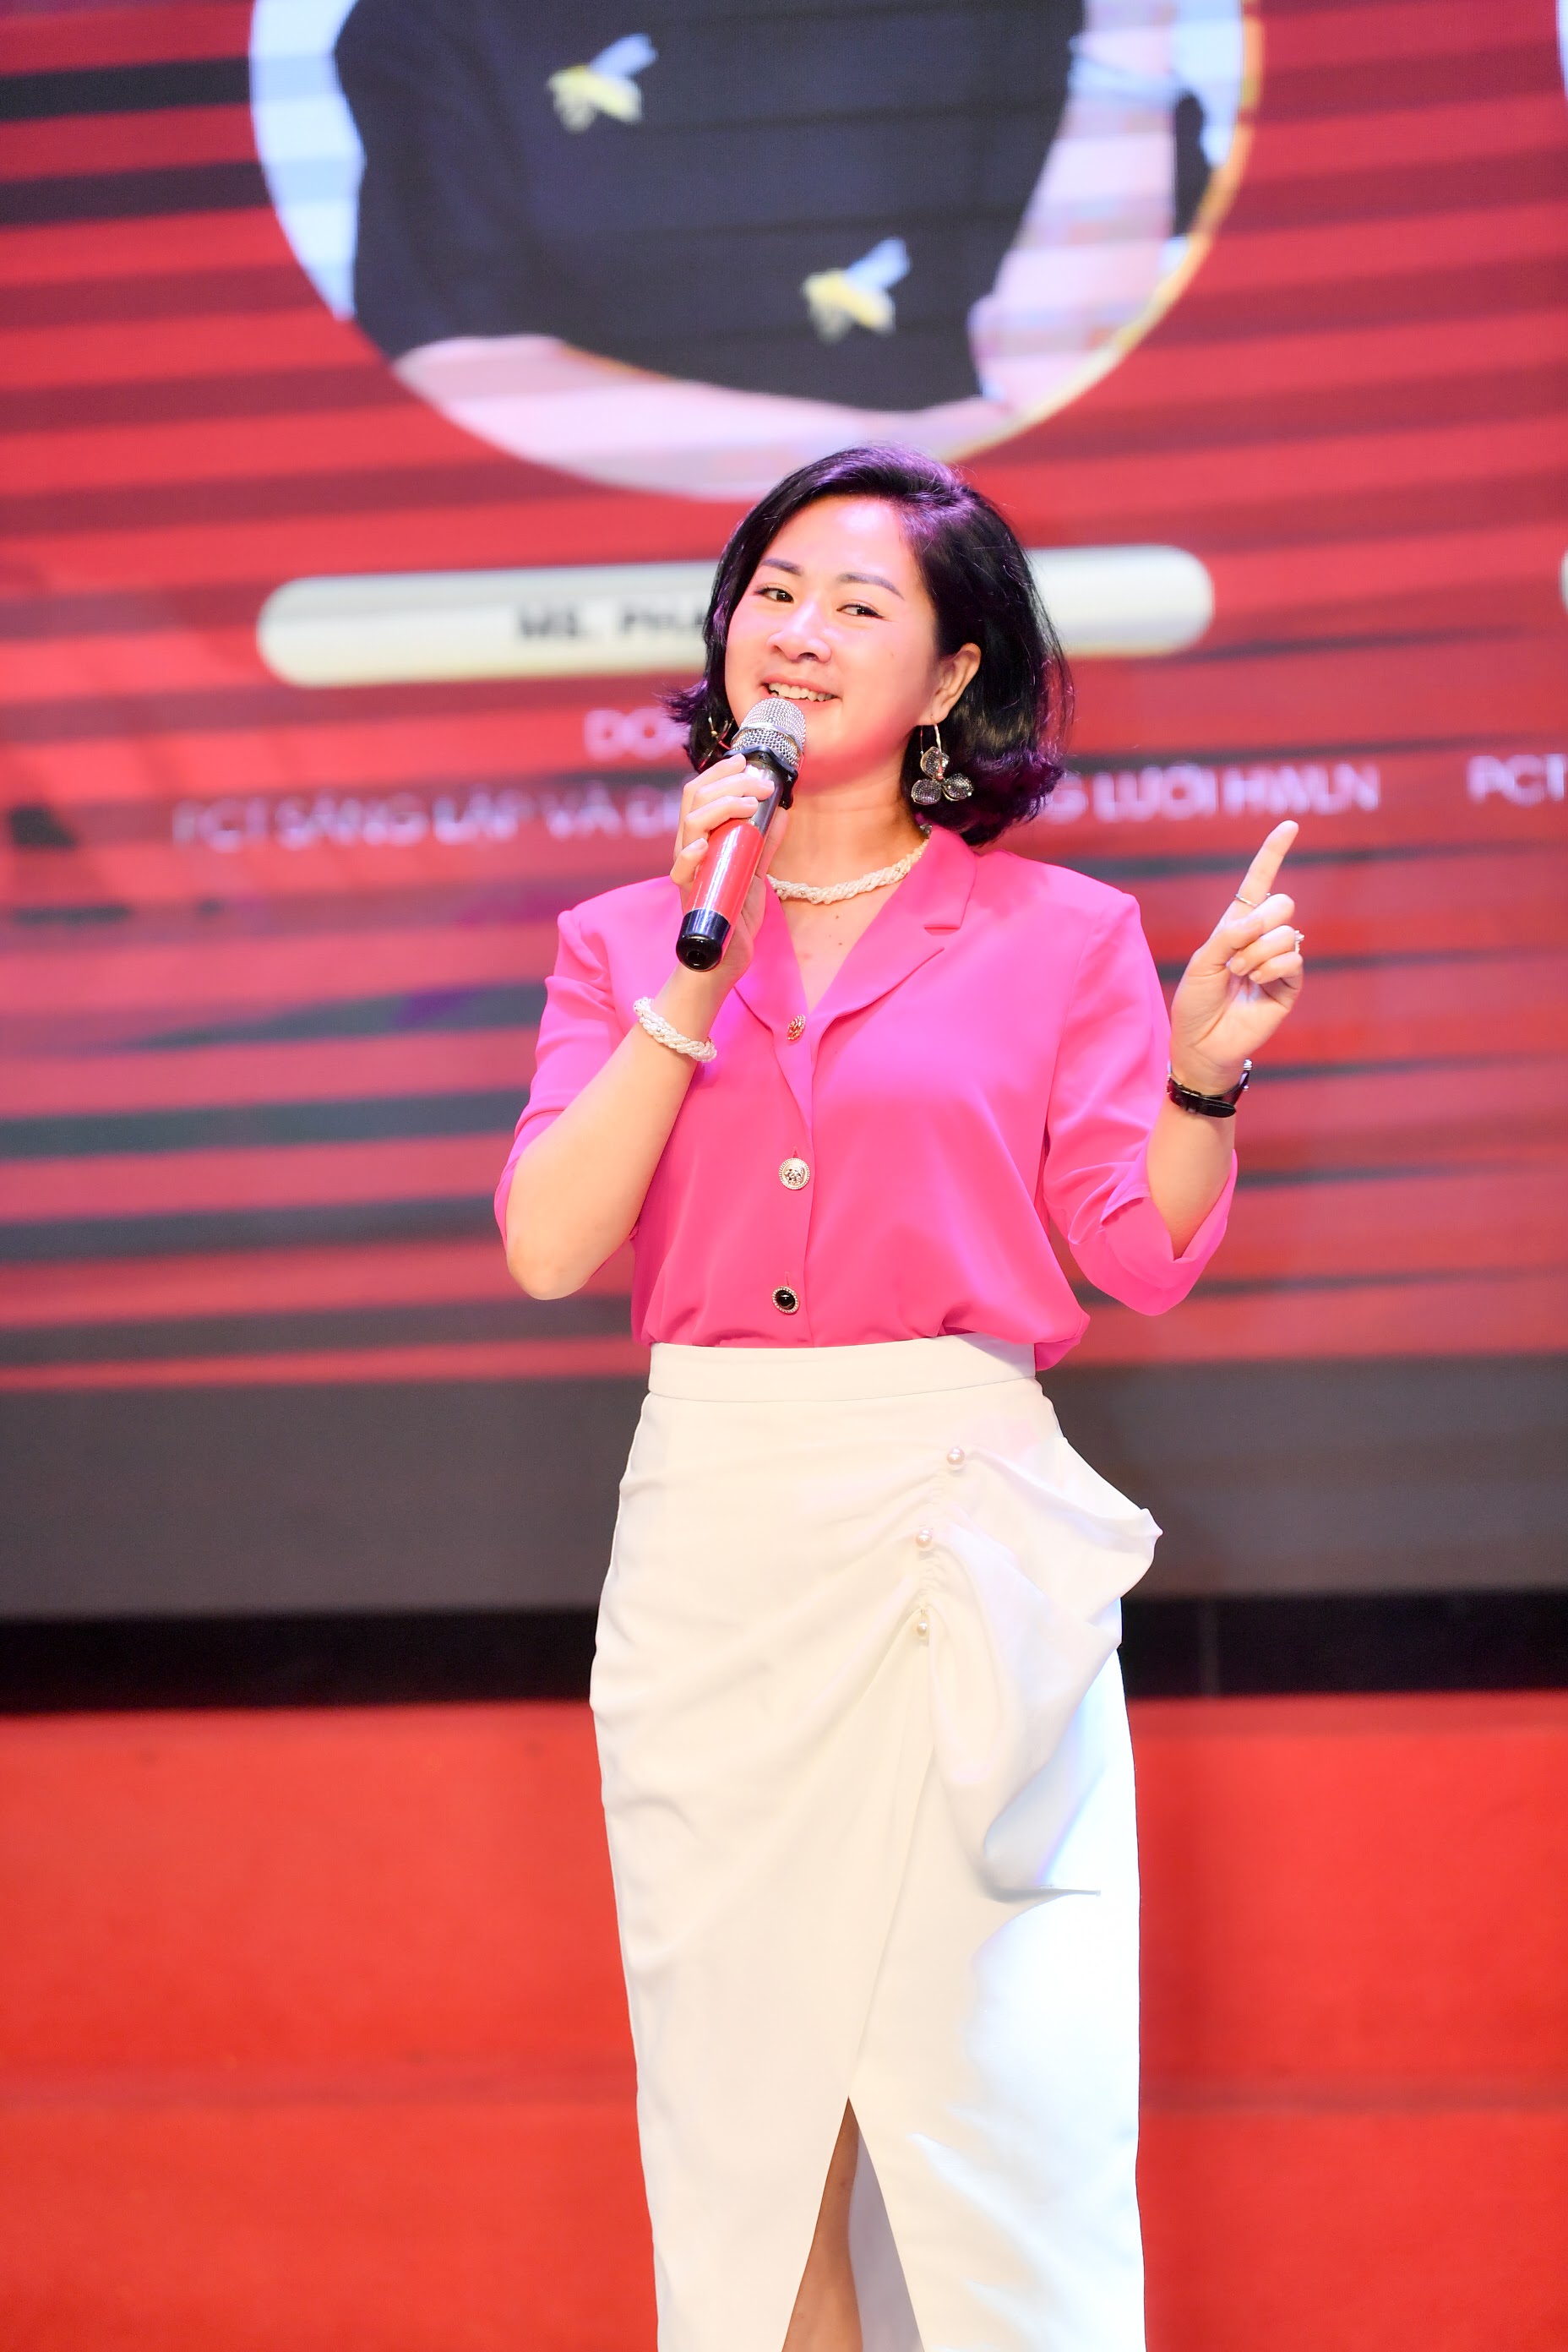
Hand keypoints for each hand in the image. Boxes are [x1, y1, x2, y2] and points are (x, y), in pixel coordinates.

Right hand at [669, 753, 791, 988]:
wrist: (723, 960)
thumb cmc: (733, 917)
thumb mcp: (755, 872)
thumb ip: (764, 842)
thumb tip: (781, 812)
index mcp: (702, 839)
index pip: (700, 792)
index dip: (721, 772)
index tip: (747, 761)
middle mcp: (690, 850)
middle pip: (694, 799)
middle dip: (729, 782)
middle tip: (762, 784)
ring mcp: (689, 871)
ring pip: (689, 825)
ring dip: (721, 808)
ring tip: (750, 805)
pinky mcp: (691, 896)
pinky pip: (682, 871)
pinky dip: (691, 855)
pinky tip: (705, 846)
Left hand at [1168, 821, 1304, 1092]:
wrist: (1201, 1043)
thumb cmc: (1195, 1002)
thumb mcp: (1203, 960)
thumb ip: (1230, 934)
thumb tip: (1265, 920)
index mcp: (1237, 925)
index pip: (1259, 882)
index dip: (1274, 853)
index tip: (1290, 825)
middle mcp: (1262, 938)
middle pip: (1283, 902)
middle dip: (1257, 927)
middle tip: (1234, 957)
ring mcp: (1279, 961)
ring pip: (1286, 933)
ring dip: (1257, 954)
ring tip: (1239, 976)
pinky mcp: (1290, 986)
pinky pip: (1293, 959)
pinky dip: (1270, 968)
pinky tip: (1255, 984)